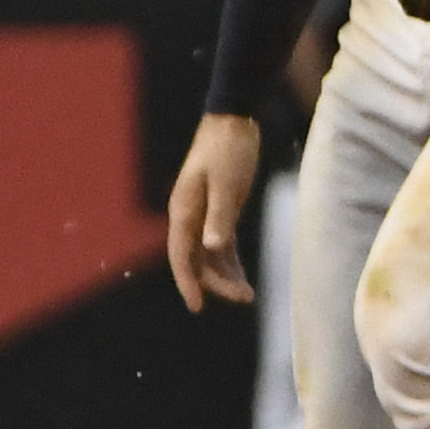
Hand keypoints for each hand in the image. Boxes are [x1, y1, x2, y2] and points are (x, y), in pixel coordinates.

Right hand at [164, 113, 264, 312]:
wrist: (234, 122)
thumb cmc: (228, 150)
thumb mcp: (226, 183)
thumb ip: (219, 216)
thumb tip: (211, 247)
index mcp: (184, 210)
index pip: (181, 255)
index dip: (187, 282)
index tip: (197, 306)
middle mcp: (189, 217)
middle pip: (196, 260)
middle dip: (216, 283)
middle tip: (245, 297)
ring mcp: (204, 214)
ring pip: (209, 256)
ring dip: (225, 276)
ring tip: (249, 295)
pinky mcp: (220, 210)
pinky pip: (221, 245)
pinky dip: (231, 263)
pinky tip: (244, 277)